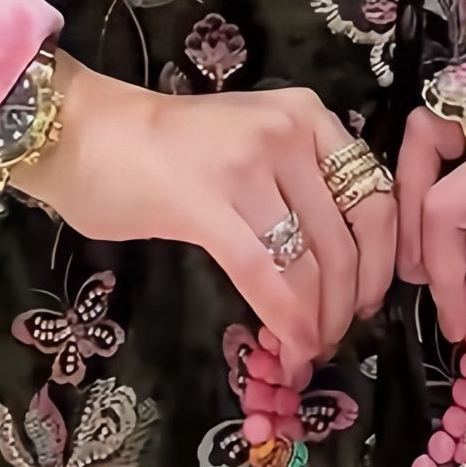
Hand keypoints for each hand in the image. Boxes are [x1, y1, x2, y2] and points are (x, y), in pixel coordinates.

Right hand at [24, 54, 394, 376]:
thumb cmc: (165, 148)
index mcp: (309, 116)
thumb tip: (338, 265)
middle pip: (348, 236)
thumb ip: (297, 185)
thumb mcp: (254, 144)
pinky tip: (289, 348)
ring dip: (318, 320)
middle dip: (347, 302)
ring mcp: (249, 166)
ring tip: (308, 349)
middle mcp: (289, 133)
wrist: (84, 133)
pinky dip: (286, 321)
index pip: (375, 196)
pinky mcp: (207, 205)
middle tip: (333, 336)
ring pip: (312, 262)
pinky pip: (266, 275)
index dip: (381, 260)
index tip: (366, 299)